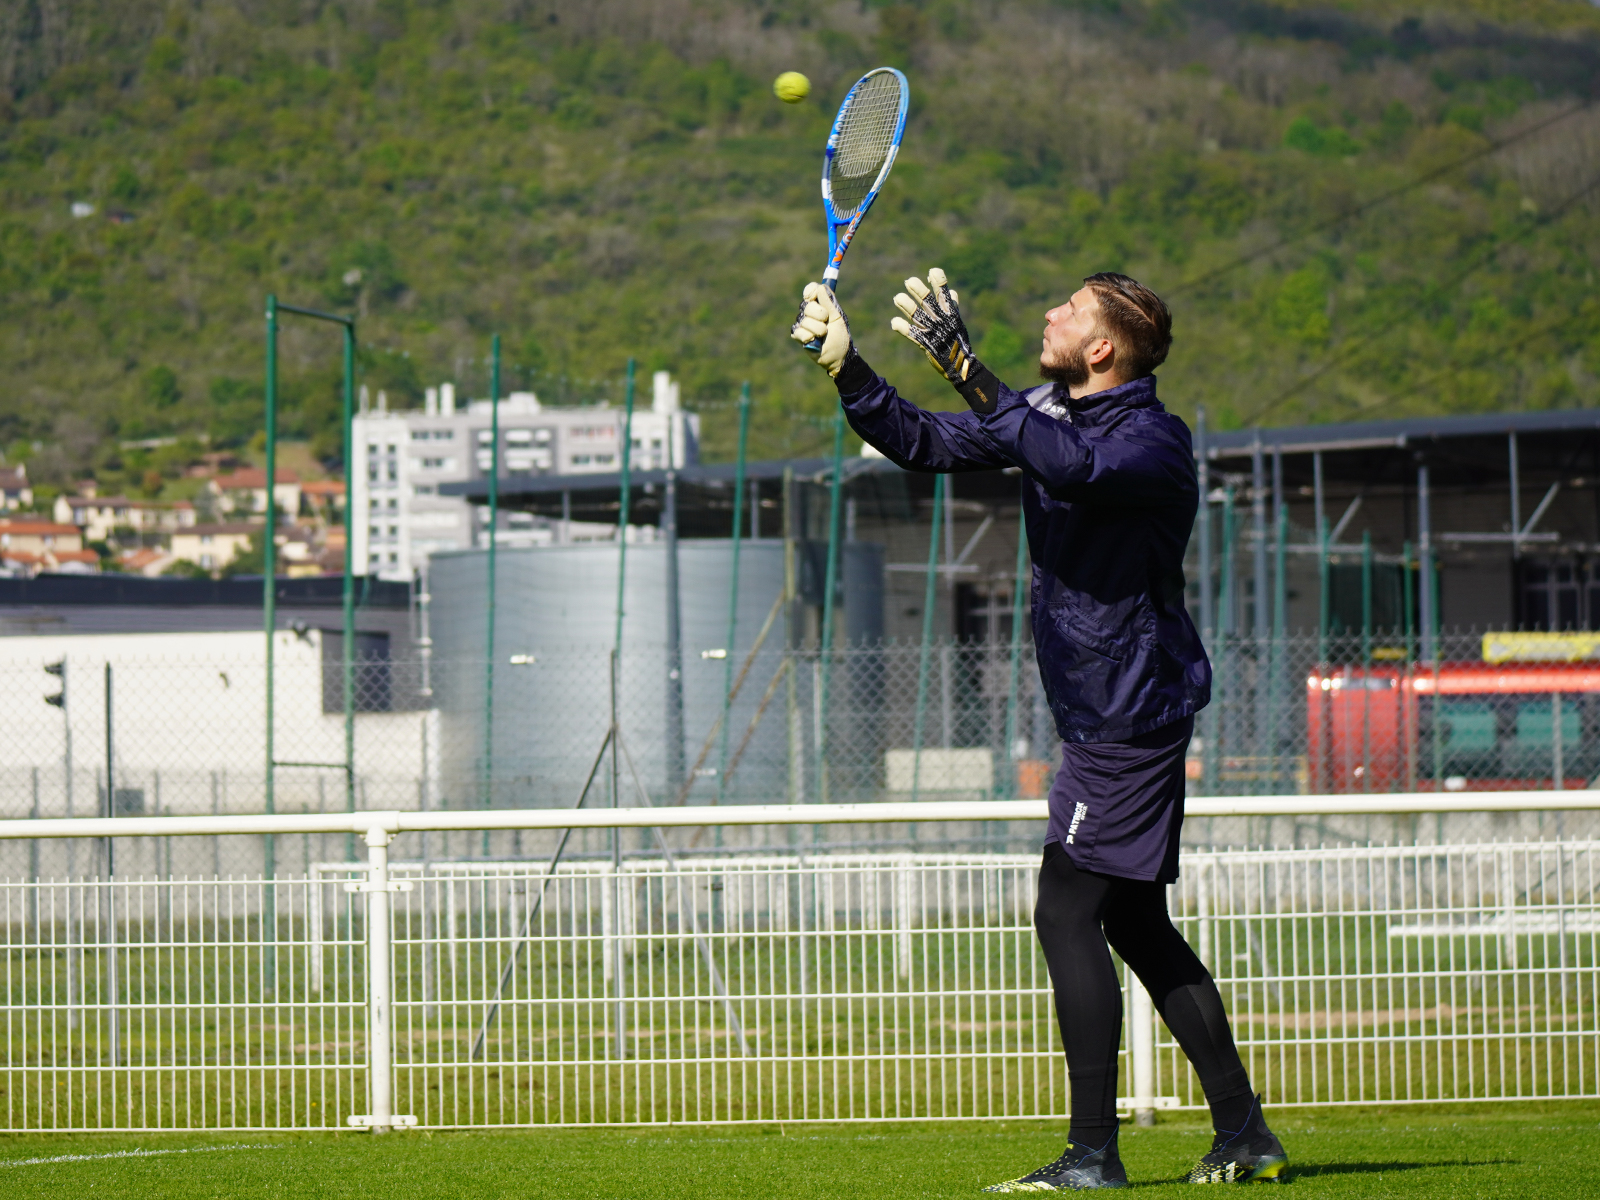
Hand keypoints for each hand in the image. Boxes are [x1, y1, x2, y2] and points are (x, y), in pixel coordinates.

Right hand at [790, 282, 853, 377]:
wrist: (839, 355)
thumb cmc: (840, 336)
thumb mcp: (837, 317)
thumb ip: (829, 302)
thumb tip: (821, 286)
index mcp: (820, 304)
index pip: (810, 289)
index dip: (811, 291)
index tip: (814, 296)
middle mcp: (809, 311)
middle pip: (807, 305)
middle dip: (820, 315)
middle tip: (826, 322)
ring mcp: (802, 323)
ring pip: (805, 320)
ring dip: (818, 329)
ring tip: (823, 335)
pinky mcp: (798, 335)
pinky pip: (799, 331)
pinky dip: (809, 337)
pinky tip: (815, 341)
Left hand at [891, 268, 1000, 411]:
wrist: (961, 368)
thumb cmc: (958, 343)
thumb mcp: (958, 323)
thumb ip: (952, 307)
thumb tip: (952, 292)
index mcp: (951, 315)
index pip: (945, 295)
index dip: (939, 282)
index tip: (933, 271)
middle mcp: (942, 322)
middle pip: (929, 303)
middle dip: (919, 291)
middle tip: (909, 281)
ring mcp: (933, 333)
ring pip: (918, 317)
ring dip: (907, 307)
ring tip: (897, 298)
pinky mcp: (926, 345)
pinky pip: (913, 335)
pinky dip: (903, 329)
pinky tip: (894, 322)